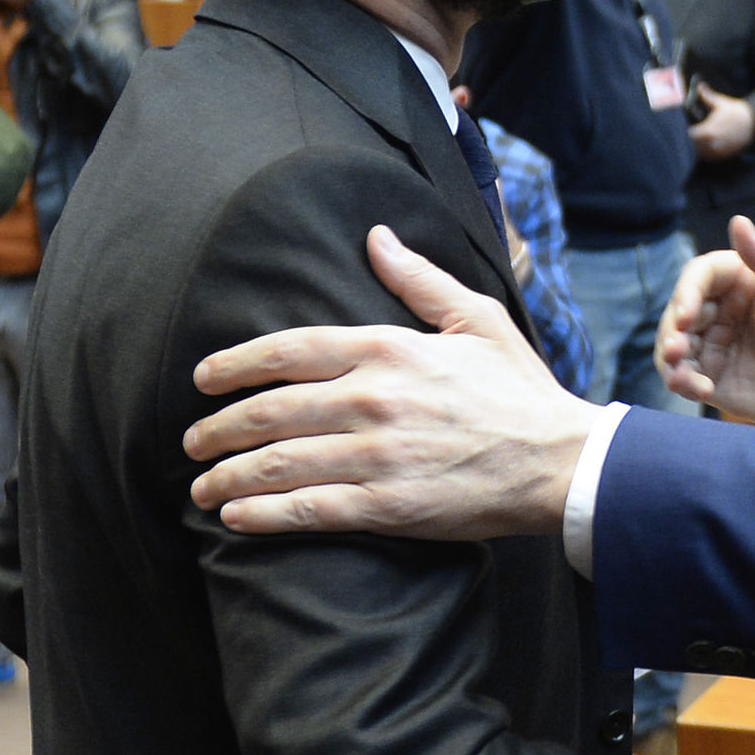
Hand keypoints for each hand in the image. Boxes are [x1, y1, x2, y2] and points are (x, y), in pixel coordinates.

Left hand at [183, 224, 593, 538]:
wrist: (562, 462)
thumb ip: (420, 280)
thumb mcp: (478, 320)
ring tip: (201, 486)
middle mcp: (373, 399)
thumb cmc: (522, 392)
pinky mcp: (388, 505)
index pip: (289, 349)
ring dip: (228, 476)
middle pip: (270, 410)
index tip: (203, 378)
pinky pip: (309, 510)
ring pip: (279, 462)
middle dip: (218, 428)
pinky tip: (236, 517)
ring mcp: (377, 455)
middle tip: (193, 440)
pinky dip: (263, 514)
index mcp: (389, 349)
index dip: (235, 364)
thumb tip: (376, 237)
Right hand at [658, 215, 754, 439]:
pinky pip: (680, 374)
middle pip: (679, 308)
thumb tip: (738, 221)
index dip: (687, 291)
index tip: (686, 315)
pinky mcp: (708, 374)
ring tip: (681, 375)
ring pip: (672, 342)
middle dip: (672, 329)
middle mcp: (721, 308)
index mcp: (741, 280)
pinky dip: (681, 381)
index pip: (701, 274)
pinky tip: (698, 389)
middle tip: (675, 350)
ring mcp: (712, 343)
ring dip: (669, 357)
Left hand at [687, 84, 754, 159]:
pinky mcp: (725, 155)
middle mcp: (713, 142)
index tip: (693, 127)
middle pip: (695, 145)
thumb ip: (707, 96)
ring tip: (703, 140)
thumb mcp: (721, 102)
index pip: (691, 134)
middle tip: (697, 133)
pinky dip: (708, 153)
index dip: (691, 131)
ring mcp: (719, 150)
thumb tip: (699, 86)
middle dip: (694, 139)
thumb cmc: (736, 112)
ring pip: (702, 153)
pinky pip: (711, 158)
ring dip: (701, 147)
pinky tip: (710, 146)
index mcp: (709, 130)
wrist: (754, 123)